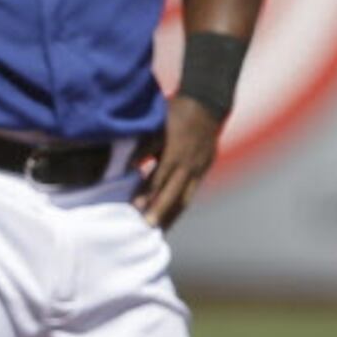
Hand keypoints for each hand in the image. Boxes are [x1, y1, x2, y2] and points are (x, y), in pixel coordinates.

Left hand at [133, 96, 222, 230]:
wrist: (209, 104)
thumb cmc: (176, 113)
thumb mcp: (158, 126)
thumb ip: (143, 147)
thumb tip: (127, 165)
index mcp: (175, 152)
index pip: (159, 178)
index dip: (146, 193)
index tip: (134, 207)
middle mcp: (189, 165)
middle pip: (174, 193)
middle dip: (160, 212)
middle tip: (146, 228)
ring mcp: (199, 169)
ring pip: (185, 198)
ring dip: (172, 216)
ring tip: (159, 232)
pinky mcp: (204, 170)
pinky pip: (191, 193)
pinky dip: (180, 206)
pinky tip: (171, 217)